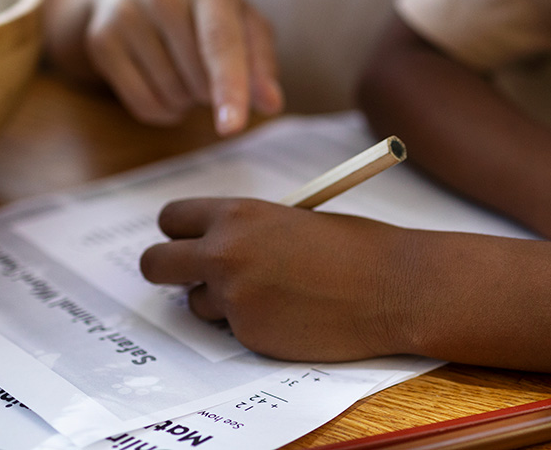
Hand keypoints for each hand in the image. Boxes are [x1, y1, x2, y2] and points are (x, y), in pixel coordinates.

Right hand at [82, 0, 282, 134]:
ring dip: (188, 98)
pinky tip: (164, 82)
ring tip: (181, 63)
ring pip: (172, 96)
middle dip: (213, 89)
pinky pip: (144, 105)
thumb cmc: (202, 5)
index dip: (230, 86)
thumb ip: (261, 60)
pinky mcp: (100, 40)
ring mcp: (126, 14)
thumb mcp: (241, 18)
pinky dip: (165, 110)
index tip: (232, 126)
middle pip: (200, 79)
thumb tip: (271, 103)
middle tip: (205, 59)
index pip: (220, 43)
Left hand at [139, 198, 412, 360]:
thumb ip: (248, 231)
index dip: (181, 232)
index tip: (192, 241)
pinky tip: (294, 313)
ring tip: (274, 292)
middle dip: (169, 270)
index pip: (172, 219)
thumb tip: (213, 245)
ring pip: (196, 304)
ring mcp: (234, 299)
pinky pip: (234, 329)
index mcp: (238, 215)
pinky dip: (255, 324)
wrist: (393, 287)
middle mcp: (224, 255)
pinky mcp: (250, 335)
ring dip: (222, 301)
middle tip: (193, 275)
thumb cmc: (356, 247)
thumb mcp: (293, 220)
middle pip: (157, 263)